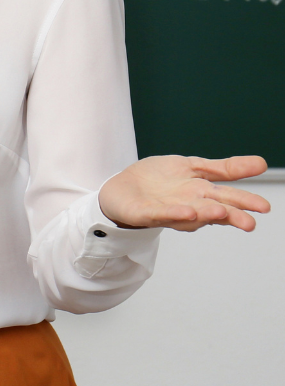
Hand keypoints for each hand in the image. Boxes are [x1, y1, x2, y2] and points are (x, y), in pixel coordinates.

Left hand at [99, 155, 269, 231]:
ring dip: (206, 213)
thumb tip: (263, 162)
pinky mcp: (147, 213)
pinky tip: (188, 213)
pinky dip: (174, 214)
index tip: (264, 207)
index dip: (243, 201)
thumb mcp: (193, 167)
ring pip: (191, 214)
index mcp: (201, 192)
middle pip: (213, 208)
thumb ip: (225, 168)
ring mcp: (169, 210)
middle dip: (232, 215)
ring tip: (221, 212)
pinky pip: (161, 214)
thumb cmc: (159, 180)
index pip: (226, 195)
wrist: (121, 190)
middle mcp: (190, 204)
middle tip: (251, 222)